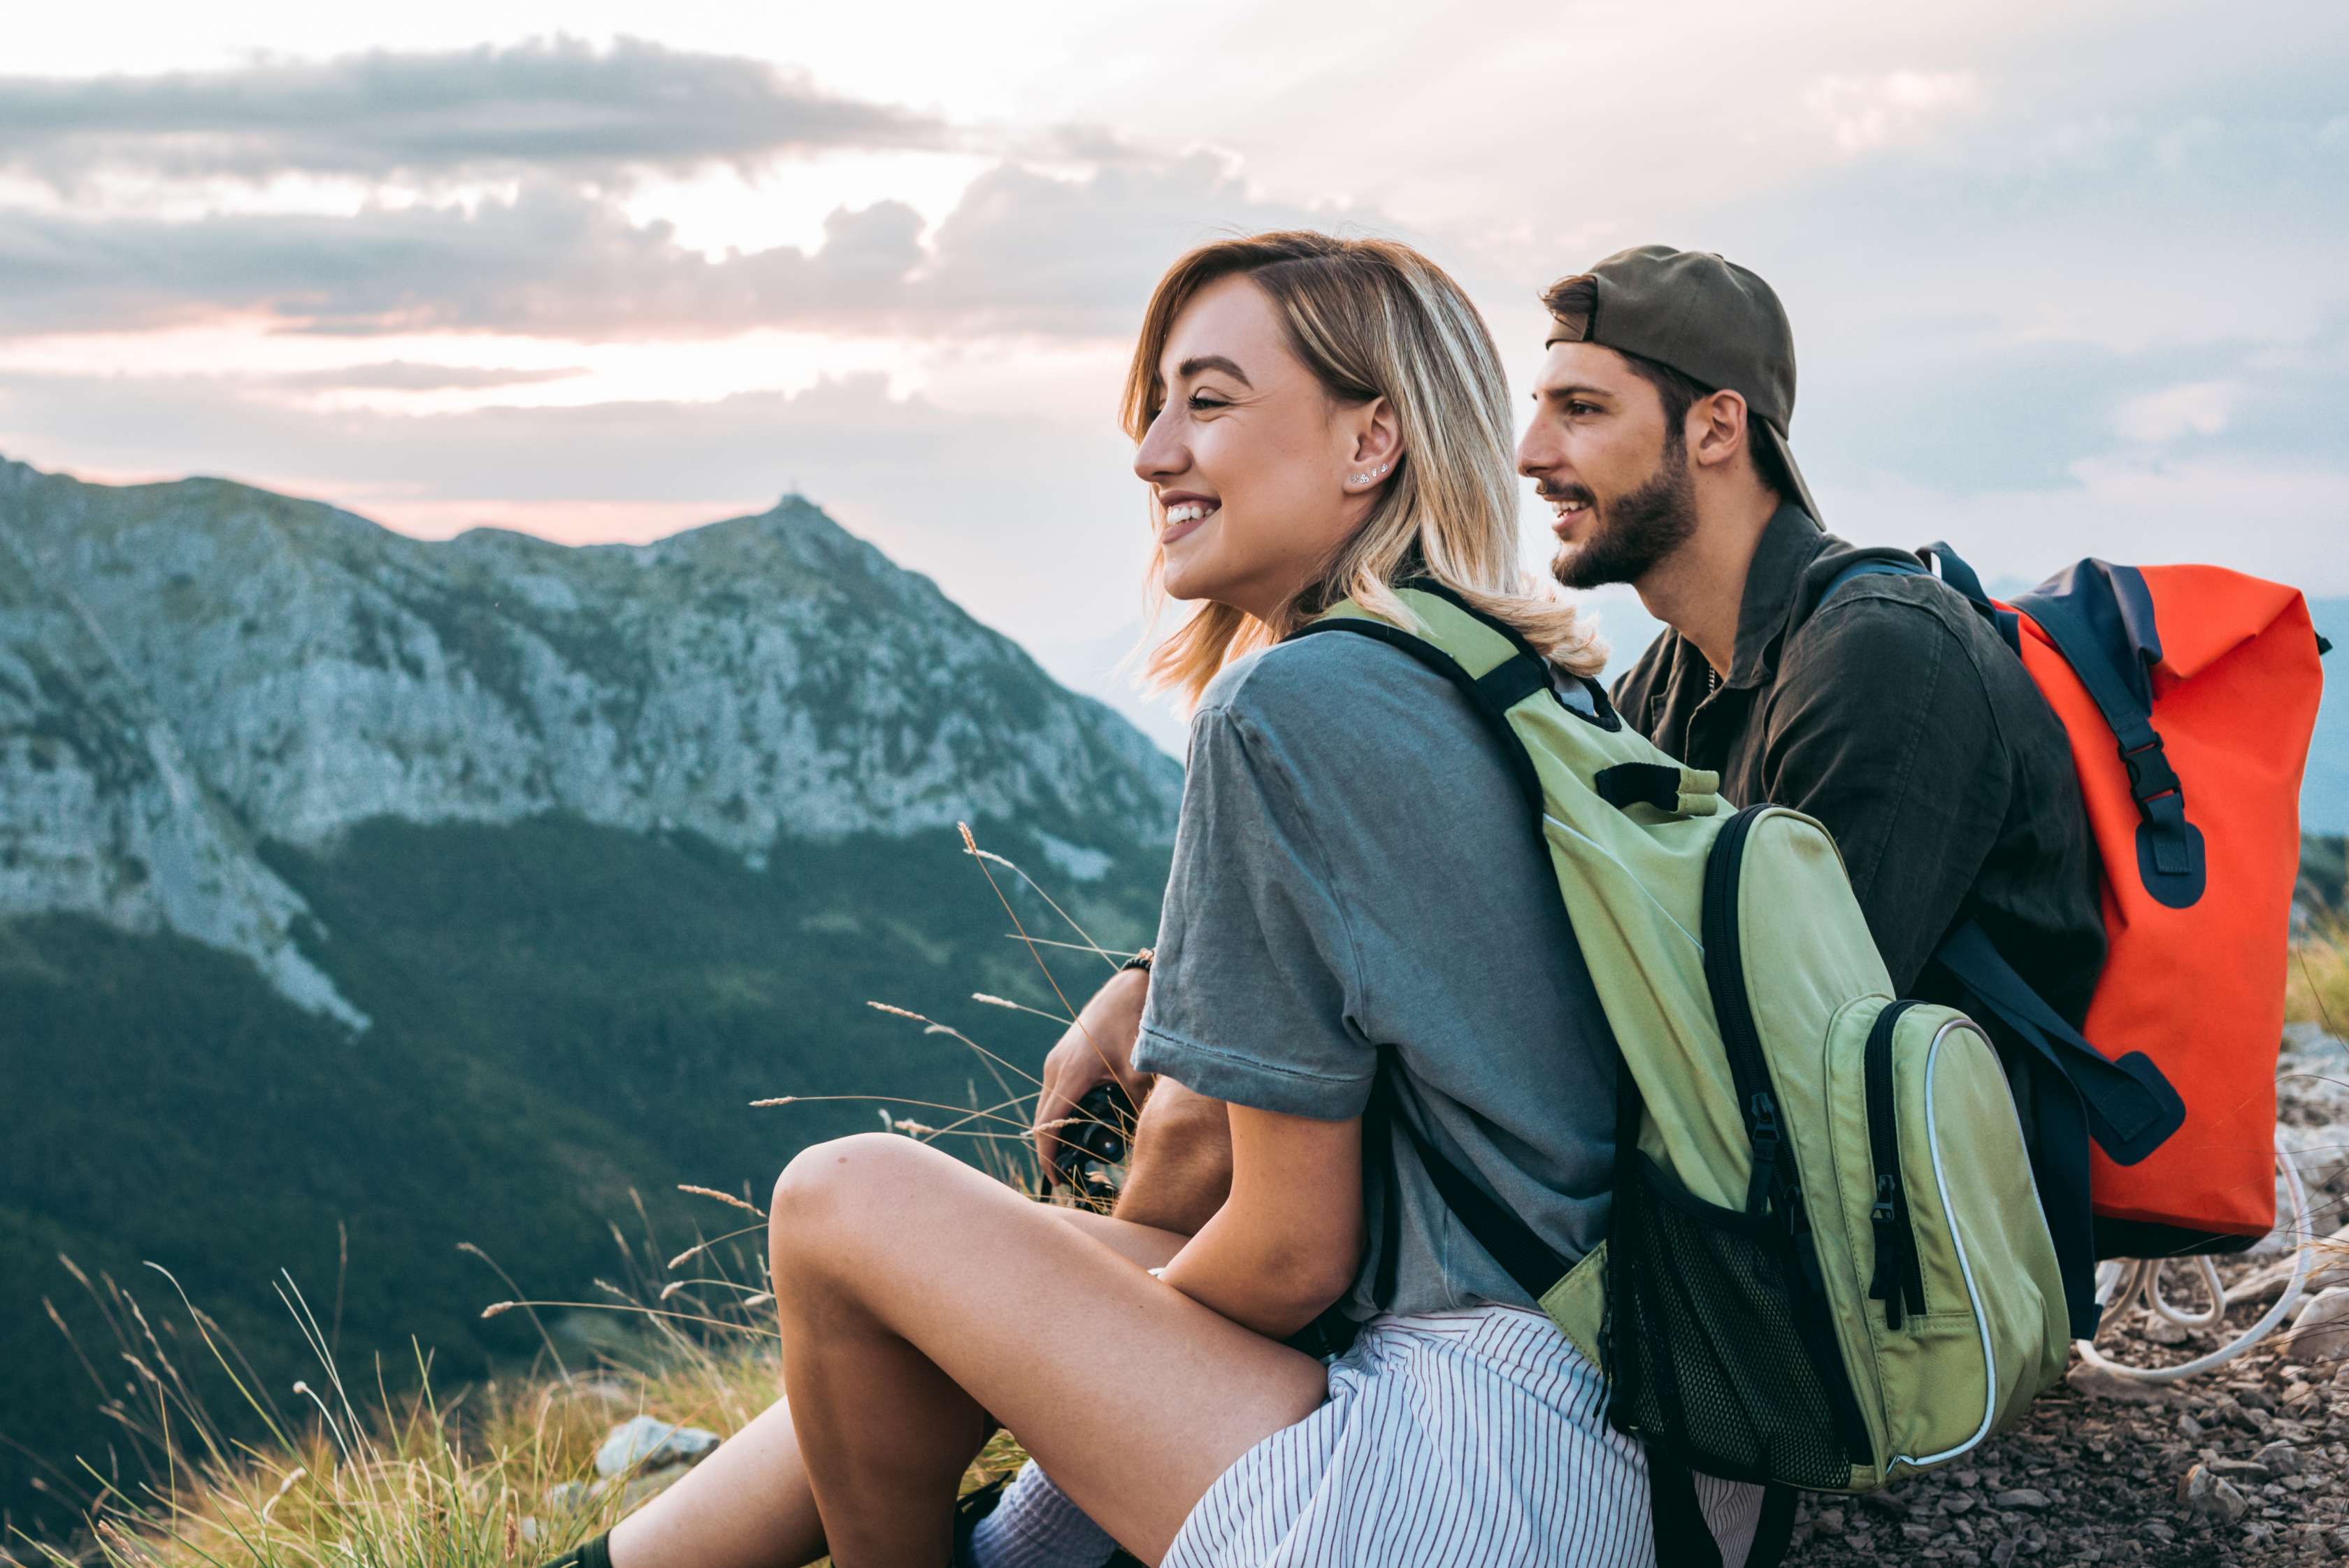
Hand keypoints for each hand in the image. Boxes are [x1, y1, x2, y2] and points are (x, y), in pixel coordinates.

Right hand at [1033, 966, 1152, 1176]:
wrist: (1129, 989)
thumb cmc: (1135, 1027)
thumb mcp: (1140, 1072)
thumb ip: (1136, 1107)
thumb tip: (1139, 1140)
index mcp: (1071, 1074)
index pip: (1048, 1126)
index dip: (1048, 1157)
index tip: (1056, 1181)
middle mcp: (1055, 1068)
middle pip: (1041, 1120)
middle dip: (1049, 1150)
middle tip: (1067, 1177)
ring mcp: (1055, 1060)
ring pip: (1046, 1106)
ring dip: (1054, 1131)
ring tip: (1072, 1157)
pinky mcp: (1061, 1055)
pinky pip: (1054, 1092)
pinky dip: (1060, 1113)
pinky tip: (1079, 1125)